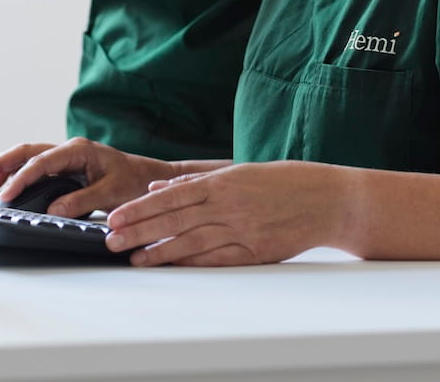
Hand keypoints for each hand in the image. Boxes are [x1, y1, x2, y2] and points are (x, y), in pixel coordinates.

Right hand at [0, 137, 176, 216]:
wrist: (149, 178)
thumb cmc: (135, 182)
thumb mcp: (112, 193)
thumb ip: (83, 200)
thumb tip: (54, 208)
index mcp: (79, 150)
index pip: (42, 161)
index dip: (21, 178)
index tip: (6, 195)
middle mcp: (70, 150)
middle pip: (29, 151)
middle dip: (2, 162)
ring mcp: (67, 158)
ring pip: (29, 157)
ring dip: (7, 166)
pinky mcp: (66, 168)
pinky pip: (37, 167)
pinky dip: (19, 173)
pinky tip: (6, 184)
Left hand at [105, 161, 334, 266]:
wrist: (327, 200)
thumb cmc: (285, 181)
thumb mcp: (241, 171)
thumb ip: (199, 179)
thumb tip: (160, 187)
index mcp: (224, 181)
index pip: (172, 195)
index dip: (141, 208)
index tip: (117, 216)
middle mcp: (229, 205)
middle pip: (175, 219)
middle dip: (140, 230)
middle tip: (111, 239)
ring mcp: (242, 230)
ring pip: (191, 242)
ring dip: (159, 251)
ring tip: (134, 259)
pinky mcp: (255, 252)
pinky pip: (217, 260)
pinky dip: (191, 263)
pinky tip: (172, 267)